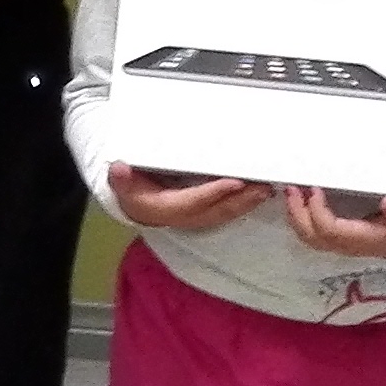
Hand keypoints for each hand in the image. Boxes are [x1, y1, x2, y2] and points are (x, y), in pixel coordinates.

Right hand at [112, 165, 271, 232]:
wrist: (135, 207)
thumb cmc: (133, 190)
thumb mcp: (122, 183)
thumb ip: (121, 177)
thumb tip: (119, 168)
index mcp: (166, 207)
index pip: (194, 200)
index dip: (214, 192)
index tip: (235, 182)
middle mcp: (186, 216)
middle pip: (218, 210)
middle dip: (242, 199)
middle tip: (262, 186)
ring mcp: (197, 217)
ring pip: (226, 212)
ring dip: (248, 203)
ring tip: (266, 189)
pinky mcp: (205, 214)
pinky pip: (227, 211)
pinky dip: (244, 204)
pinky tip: (258, 194)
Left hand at [282, 184, 385, 258]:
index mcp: (362, 238)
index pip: (330, 229)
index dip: (317, 210)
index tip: (315, 189)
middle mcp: (347, 245)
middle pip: (312, 236)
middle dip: (297, 213)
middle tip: (291, 188)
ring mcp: (340, 245)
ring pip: (309, 237)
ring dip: (296, 215)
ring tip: (290, 192)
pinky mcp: (338, 241)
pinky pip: (313, 234)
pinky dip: (301, 218)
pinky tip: (299, 202)